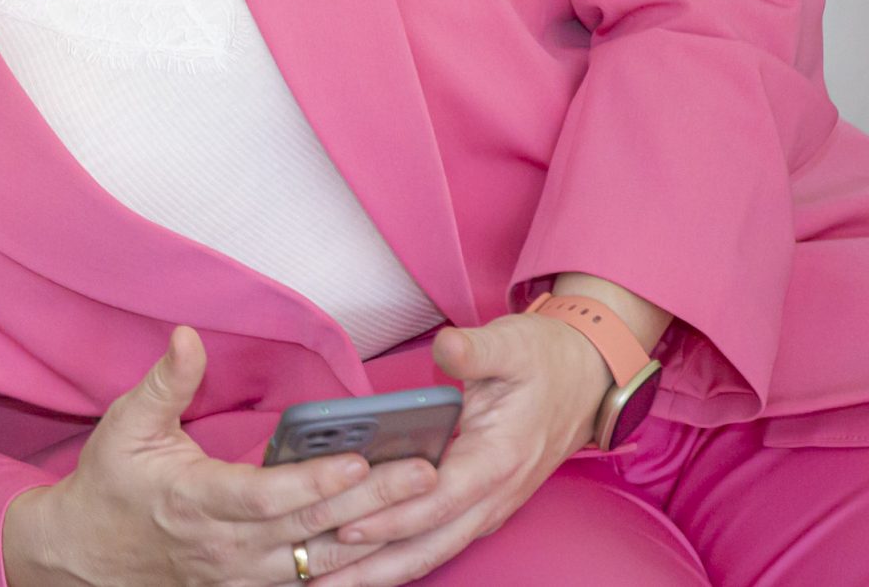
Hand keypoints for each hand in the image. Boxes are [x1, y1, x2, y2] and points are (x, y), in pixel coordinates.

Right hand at [4, 328, 435, 585]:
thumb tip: (188, 336)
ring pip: (323, 560)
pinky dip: (359, 566)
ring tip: (424, 502)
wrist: (87, 554)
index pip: (264, 496)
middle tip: (424, 472)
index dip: (312, 481)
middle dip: (372, 500)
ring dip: (376, 533)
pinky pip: (316, 583)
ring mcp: (243, 576)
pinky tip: (397, 544)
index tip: (355, 458)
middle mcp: (226, 546)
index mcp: (193, 500)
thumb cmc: (110, 482)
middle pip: (311, 528)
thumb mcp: (126, 424)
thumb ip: (166, 383)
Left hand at [311, 315, 607, 585]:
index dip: (393, 516)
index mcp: (498, 458)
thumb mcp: (512, 345)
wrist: (589, 381)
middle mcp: (495, 494)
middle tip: (317, 572)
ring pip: (435, 551)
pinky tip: (363, 565)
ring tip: (328, 582)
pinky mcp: (481, 507)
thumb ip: (475, 350)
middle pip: (431, 543)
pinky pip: (439, 541)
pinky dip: (401, 557)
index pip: (439, 499)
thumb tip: (447, 345)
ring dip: (384, 571)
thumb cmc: (546, 362)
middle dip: (375, 563)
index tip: (346, 525)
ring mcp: (490, 507)